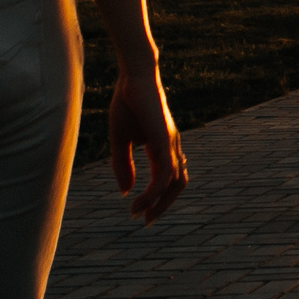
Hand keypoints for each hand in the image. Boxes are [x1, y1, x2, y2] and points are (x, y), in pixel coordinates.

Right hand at [108, 67, 187, 223]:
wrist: (133, 77)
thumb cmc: (127, 104)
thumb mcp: (120, 140)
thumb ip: (122, 166)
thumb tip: (126, 191)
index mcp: (163, 147)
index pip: (168, 179)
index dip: (157, 197)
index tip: (139, 212)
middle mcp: (171, 147)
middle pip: (178, 184)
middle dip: (164, 205)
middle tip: (147, 221)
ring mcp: (171, 143)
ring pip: (175, 182)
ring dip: (160, 202)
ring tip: (142, 214)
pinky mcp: (165, 140)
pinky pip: (165, 172)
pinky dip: (154, 190)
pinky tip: (138, 200)